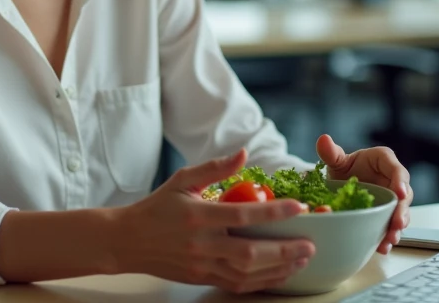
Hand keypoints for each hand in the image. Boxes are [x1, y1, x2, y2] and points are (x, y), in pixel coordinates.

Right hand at [111, 149, 315, 293]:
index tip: (299, 207)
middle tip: (310, 244)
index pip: (242, 214)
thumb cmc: (157, 207)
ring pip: (247, 273)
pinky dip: (262, 282)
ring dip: (279, 268)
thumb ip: (214, 168)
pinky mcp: (202, 278)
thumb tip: (243, 154)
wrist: (128, 241)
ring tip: (301, 260)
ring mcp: (202, 265)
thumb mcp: (181, 180)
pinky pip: (237, 285)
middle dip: (285, 249)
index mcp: (197, 215)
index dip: (273, 212)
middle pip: (250, 251)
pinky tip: (278, 274)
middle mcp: (201, 243)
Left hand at [316, 134, 411, 253]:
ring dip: (396, 228)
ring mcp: (392, 200)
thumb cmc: (345, 168)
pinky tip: (382, 247)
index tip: (399, 193)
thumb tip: (323, 139)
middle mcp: (393, 181)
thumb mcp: (337, 160)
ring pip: (400, 214)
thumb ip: (331, 152)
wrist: (341, 185)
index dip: (400, 181)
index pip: (396, 169)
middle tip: (397, 224)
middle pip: (404, 196)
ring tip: (390, 240)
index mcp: (384, 161)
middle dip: (402, 211)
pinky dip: (386, 237)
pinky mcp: (387, 215)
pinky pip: (390, 226)